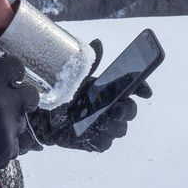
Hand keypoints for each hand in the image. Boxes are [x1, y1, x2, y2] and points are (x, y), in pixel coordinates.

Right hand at [0, 46, 39, 184]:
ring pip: (22, 121)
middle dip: (23, 97)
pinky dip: (6, 143)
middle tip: (11, 102)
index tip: (8, 74)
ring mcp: (9, 129)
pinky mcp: (9, 150)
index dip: (12, 70)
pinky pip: (16, 143)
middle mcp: (4, 105)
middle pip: (31, 94)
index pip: (16, 66)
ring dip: (11, 123)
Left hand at [29, 39, 152, 151]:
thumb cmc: (62, 94)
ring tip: (98, 122)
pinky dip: (98, 140)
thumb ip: (89, 63)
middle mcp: (110, 108)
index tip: (145, 92)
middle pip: (130, 111)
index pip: (133, 89)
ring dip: (111, 126)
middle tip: (115, 109)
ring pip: (119, 129)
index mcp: (109, 91)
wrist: (43, 116)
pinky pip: (104, 144)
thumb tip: (98, 43)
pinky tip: (88, 134)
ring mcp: (104, 126)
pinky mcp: (93, 141)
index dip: (142, 89)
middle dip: (127, 111)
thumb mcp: (74, 77)